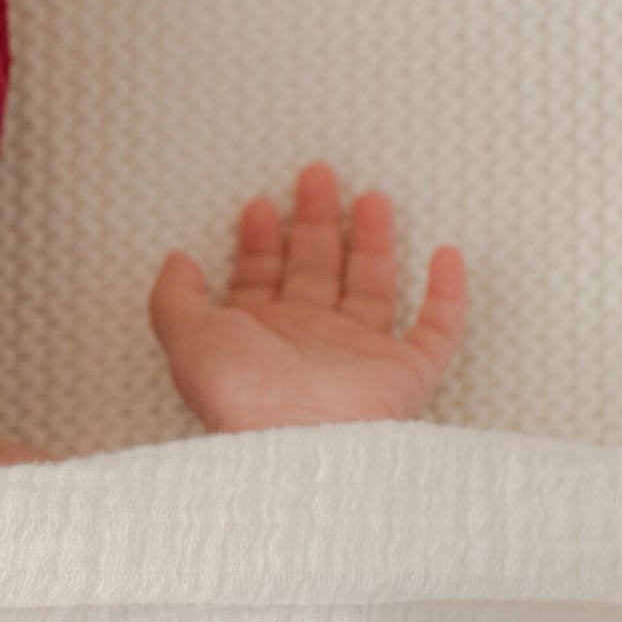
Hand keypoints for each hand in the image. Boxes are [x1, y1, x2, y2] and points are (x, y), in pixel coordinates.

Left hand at [149, 162, 465, 432]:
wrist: (298, 445)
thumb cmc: (242, 397)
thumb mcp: (186, 336)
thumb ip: (174, 296)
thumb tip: (176, 260)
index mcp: (258, 338)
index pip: (261, 278)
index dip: (259, 241)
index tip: (259, 204)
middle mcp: (308, 344)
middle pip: (317, 270)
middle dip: (316, 222)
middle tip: (316, 176)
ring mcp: (357, 359)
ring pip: (372, 288)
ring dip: (373, 242)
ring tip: (370, 197)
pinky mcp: (403, 375)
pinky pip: (436, 332)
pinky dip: (447, 294)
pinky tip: (447, 255)